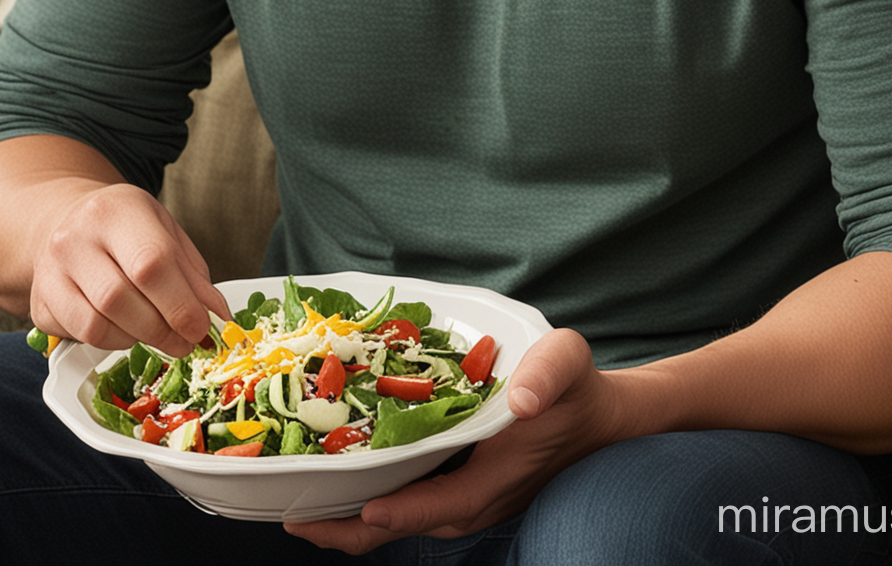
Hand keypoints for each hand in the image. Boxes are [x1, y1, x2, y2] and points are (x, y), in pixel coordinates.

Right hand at [29, 180, 231, 357]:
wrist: (65, 220)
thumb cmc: (123, 228)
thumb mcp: (165, 233)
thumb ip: (193, 274)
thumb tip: (217, 316)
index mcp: (117, 210)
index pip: (150, 262)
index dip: (180, 305)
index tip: (201, 328)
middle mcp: (76, 237)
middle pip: (121, 298)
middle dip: (162, 329)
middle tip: (185, 341)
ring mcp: (51, 270)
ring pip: (98, 325)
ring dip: (138, 339)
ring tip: (157, 332)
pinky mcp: (40, 302)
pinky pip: (81, 336)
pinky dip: (113, 342)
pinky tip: (127, 329)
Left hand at [283, 328, 621, 554]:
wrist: (596, 420)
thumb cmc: (576, 390)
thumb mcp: (568, 364)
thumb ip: (548, 375)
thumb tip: (523, 399)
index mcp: (495, 476)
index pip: (442, 505)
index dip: (402, 513)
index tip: (363, 512)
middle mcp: (472, 498)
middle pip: (403, 525)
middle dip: (349, 527)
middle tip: (295, 516)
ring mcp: (461, 496)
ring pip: (398, 519)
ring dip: (350, 519)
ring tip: (298, 507)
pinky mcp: (453, 486)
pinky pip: (404, 502)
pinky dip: (367, 499)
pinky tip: (334, 482)